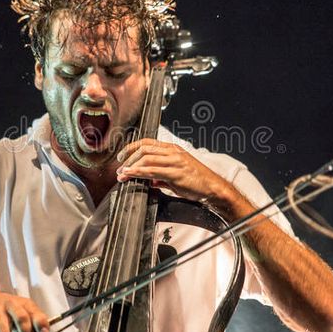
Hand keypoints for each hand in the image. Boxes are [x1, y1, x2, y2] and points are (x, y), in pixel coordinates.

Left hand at [116, 139, 234, 205]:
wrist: (213, 188)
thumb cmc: (197, 181)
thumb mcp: (176, 176)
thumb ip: (161, 177)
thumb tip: (149, 181)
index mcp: (172, 149)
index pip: (147, 142)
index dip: (131, 147)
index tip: (121, 156)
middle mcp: (173, 152)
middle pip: (144, 149)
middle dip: (128, 158)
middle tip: (119, 168)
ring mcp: (175, 161)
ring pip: (146, 158)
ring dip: (131, 166)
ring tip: (122, 174)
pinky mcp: (176, 173)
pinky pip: (153, 171)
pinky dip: (139, 172)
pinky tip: (131, 175)